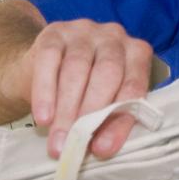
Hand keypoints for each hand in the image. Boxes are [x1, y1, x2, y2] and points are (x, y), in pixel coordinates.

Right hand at [4, 19, 153, 159]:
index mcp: (136, 52)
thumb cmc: (83, 89)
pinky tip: (43, 117)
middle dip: (90, 114)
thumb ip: (109, 117)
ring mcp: (84, 30)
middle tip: (75, 144)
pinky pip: (50, 60)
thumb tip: (101, 147)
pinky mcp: (54, 32)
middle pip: (107, 74)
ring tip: (58, 140)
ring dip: (66, 109)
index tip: (102, 149)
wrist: (41, 68)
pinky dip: (45, 92)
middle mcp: (114, 36)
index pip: (134, 86)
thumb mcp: (103, 101)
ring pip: (77, 69)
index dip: (119, 120)